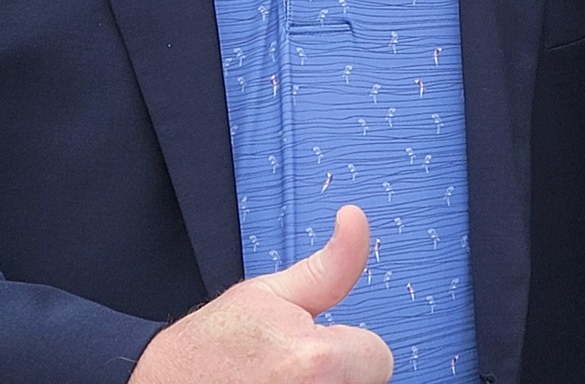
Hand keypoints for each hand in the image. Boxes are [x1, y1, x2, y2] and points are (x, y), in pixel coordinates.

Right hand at [129, 205, 392, 383]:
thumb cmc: (207, 347)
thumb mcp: (268, 293)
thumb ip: (330, 265)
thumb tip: (355, 218)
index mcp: (315, 360)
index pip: (377, 358)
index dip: (343, 345)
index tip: (305, 346)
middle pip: (363, 382)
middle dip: (334, 371)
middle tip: (282, 366)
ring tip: (275, 382)